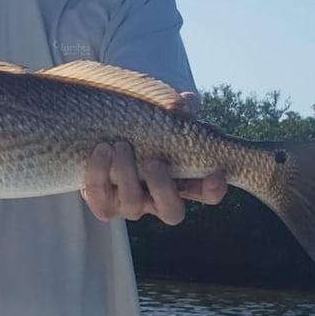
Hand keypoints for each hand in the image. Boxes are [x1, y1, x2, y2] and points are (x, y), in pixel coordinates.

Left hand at [80, 91, 227, 225]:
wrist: (102, 124)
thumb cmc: (141, 120)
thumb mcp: (162, 109)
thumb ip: (178, 106)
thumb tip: (184, 102)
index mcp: (182, 178)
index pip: (208, 194)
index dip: (213, 188)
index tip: (215, 172)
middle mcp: (157, 198)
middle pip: (172, 212)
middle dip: (163, 188)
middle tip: (154, 162)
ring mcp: (130, 203)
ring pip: (133, 205)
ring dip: (127, 176)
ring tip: (120, 145)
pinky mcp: (103, 203)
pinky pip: (100, 199)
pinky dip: (99, 174)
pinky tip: (101, 149)